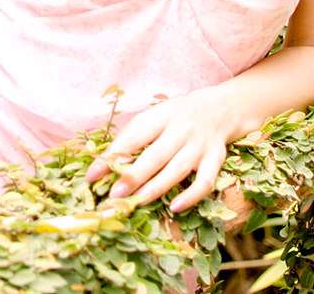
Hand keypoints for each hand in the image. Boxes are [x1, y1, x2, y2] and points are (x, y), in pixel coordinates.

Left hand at [84, 88, 233, 213]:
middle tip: (113, 195)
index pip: (133, 136)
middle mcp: (181, 129)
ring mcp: (200, 145)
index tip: (92, 175)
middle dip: (133, 176)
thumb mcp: (155, 117)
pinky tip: (174, 207)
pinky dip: (191, 196)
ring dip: (154, 188)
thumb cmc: (177, 116)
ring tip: (135, 202)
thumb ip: (134, 137)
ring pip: (176, 170)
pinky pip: (205, 181)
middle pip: (155, 155)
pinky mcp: (216, 159)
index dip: (112, 156)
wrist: (221, 108)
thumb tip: (103, 165)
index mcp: (160, 115)